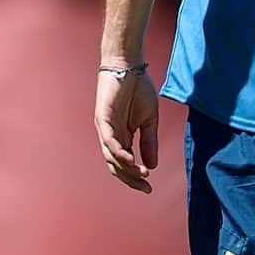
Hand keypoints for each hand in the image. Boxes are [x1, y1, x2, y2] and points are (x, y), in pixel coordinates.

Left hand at [94, 66, 158, 193]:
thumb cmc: (139, 90)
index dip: (135, 178)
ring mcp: (105, 126)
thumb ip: (149, 142)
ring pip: (111, 156)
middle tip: (146, 187)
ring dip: (126, 168)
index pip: (124, 164)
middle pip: (115, 165)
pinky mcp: (102, 116)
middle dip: (131, 179)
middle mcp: (111, 134)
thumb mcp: (149, 121)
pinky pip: (109, 140)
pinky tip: (131, 160)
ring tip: (142, 174)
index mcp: (122, 136)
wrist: (130, 66)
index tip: (149, 188)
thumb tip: (152, 166)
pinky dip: (118, 152)